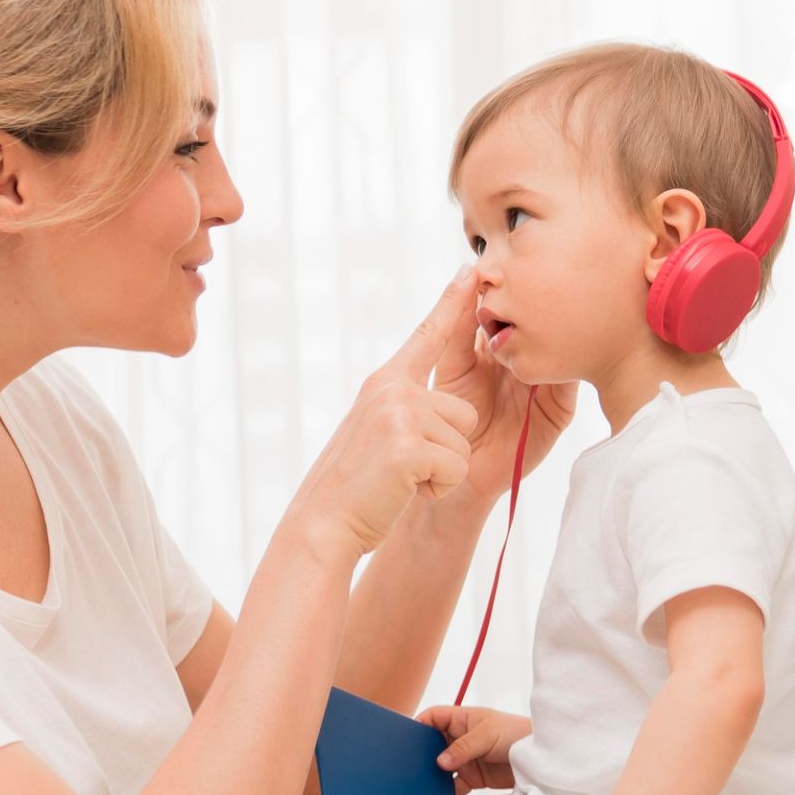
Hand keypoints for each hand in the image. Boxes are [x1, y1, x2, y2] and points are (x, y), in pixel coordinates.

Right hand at [287, 267, 481, 555]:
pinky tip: (406, 490)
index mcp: (386, 382)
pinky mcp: (410, 446)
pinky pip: (457, 467)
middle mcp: (392, 389)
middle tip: (405, 467)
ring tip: (402, 479)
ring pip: (463, 441)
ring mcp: (399, 414)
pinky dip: (438, 488)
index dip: (453, 303)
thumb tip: (436, 404)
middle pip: (463, 412)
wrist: (322, 523)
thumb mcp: (377, 431)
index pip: (428, 335)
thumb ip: (403, 406)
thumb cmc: (355, 486)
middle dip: (447, 448)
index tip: (472, 270)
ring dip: (442, 470)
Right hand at [416, 705, 529, 794]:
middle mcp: (461, 738)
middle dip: (422, 754)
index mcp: (462, 719)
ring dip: (433, 775)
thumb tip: (439, 763)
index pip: (433, 717)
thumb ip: (463, 748)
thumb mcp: (487, 735)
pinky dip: (446, 793)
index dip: (419, 724)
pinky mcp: (473, 778)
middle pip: (433, 744)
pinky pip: (454, 786)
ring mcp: (466, 758)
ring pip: (441, 767)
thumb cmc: (517, 734)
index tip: (406, 738)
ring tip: (422, 785)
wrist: (541, 760)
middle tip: (410, 766)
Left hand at [431, 289, 576, 504]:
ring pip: (560, 347)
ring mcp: (546, 382)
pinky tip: (560, 349)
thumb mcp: (452, 362)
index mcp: (499, 346)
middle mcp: (527, 359)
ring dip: (557, 331)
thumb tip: (468, 274)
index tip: (511, 267)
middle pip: (542, 325)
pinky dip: (567, 362)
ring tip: (548, 313)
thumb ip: (459, 324)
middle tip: (535, 286)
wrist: (461, 468)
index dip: (513, 290)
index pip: (515, 310)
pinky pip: (570, 378)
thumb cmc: (447, 417)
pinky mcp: (560, 407)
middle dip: (540, 306)